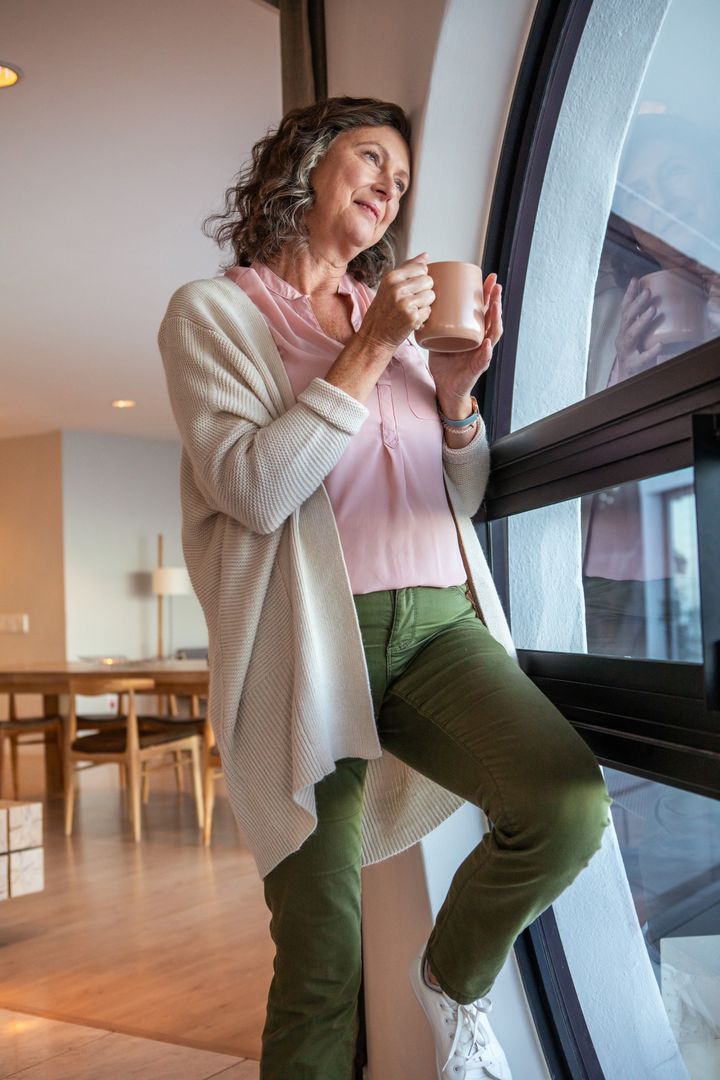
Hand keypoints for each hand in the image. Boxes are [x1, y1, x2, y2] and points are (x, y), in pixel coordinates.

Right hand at [357, 253, 434, 351]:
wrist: (374, 337)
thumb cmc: (381, 312)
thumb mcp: (388, 286)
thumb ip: (407, 268)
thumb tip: (425, 256)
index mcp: (391, 277)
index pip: (421, 268)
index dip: (420, 278)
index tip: (411, 288)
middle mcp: (397, 288)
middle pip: (428, 281)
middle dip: (424, 291)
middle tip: (411, 301)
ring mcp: (405, 303)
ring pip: (431, 296)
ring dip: (425, 304)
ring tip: (411, 310)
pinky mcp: (412, 318)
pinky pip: (429, 311)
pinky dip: (423, 317)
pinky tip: (411, 319)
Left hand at [429, 273, 502, 415]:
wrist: (446, 388)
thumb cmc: (445, 363)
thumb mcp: (439, 338)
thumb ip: (436, 323)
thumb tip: (423, 302)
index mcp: (473, 332)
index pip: (484, 310)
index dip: (487, 295)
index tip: (488, 277)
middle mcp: (481, 341)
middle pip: (492, 318)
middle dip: (495, 301)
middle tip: (495, 285)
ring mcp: (481, 354)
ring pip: (492, 334)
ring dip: (495, 320)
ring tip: (495, 307)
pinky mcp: (476, 368)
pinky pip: (483, 359)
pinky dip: (485, 351)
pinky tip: (486, 343)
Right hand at [615, 278, 661, 379]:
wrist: (627, 382)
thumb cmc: (635, 356)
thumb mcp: (638, 337)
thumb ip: (643, 323)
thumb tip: (655, 303)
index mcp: (623, 331)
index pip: (625, 310)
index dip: (629, 295)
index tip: (635, 279)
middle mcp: (622, 339)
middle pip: (627, 319)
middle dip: (636, 305)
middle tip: (647, 292)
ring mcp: (626, 352)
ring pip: (631, 335)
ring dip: (641, 322)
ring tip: (652, 310)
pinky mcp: (633, 365)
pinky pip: (641, 358)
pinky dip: (650, 351)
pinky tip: (659, 345)